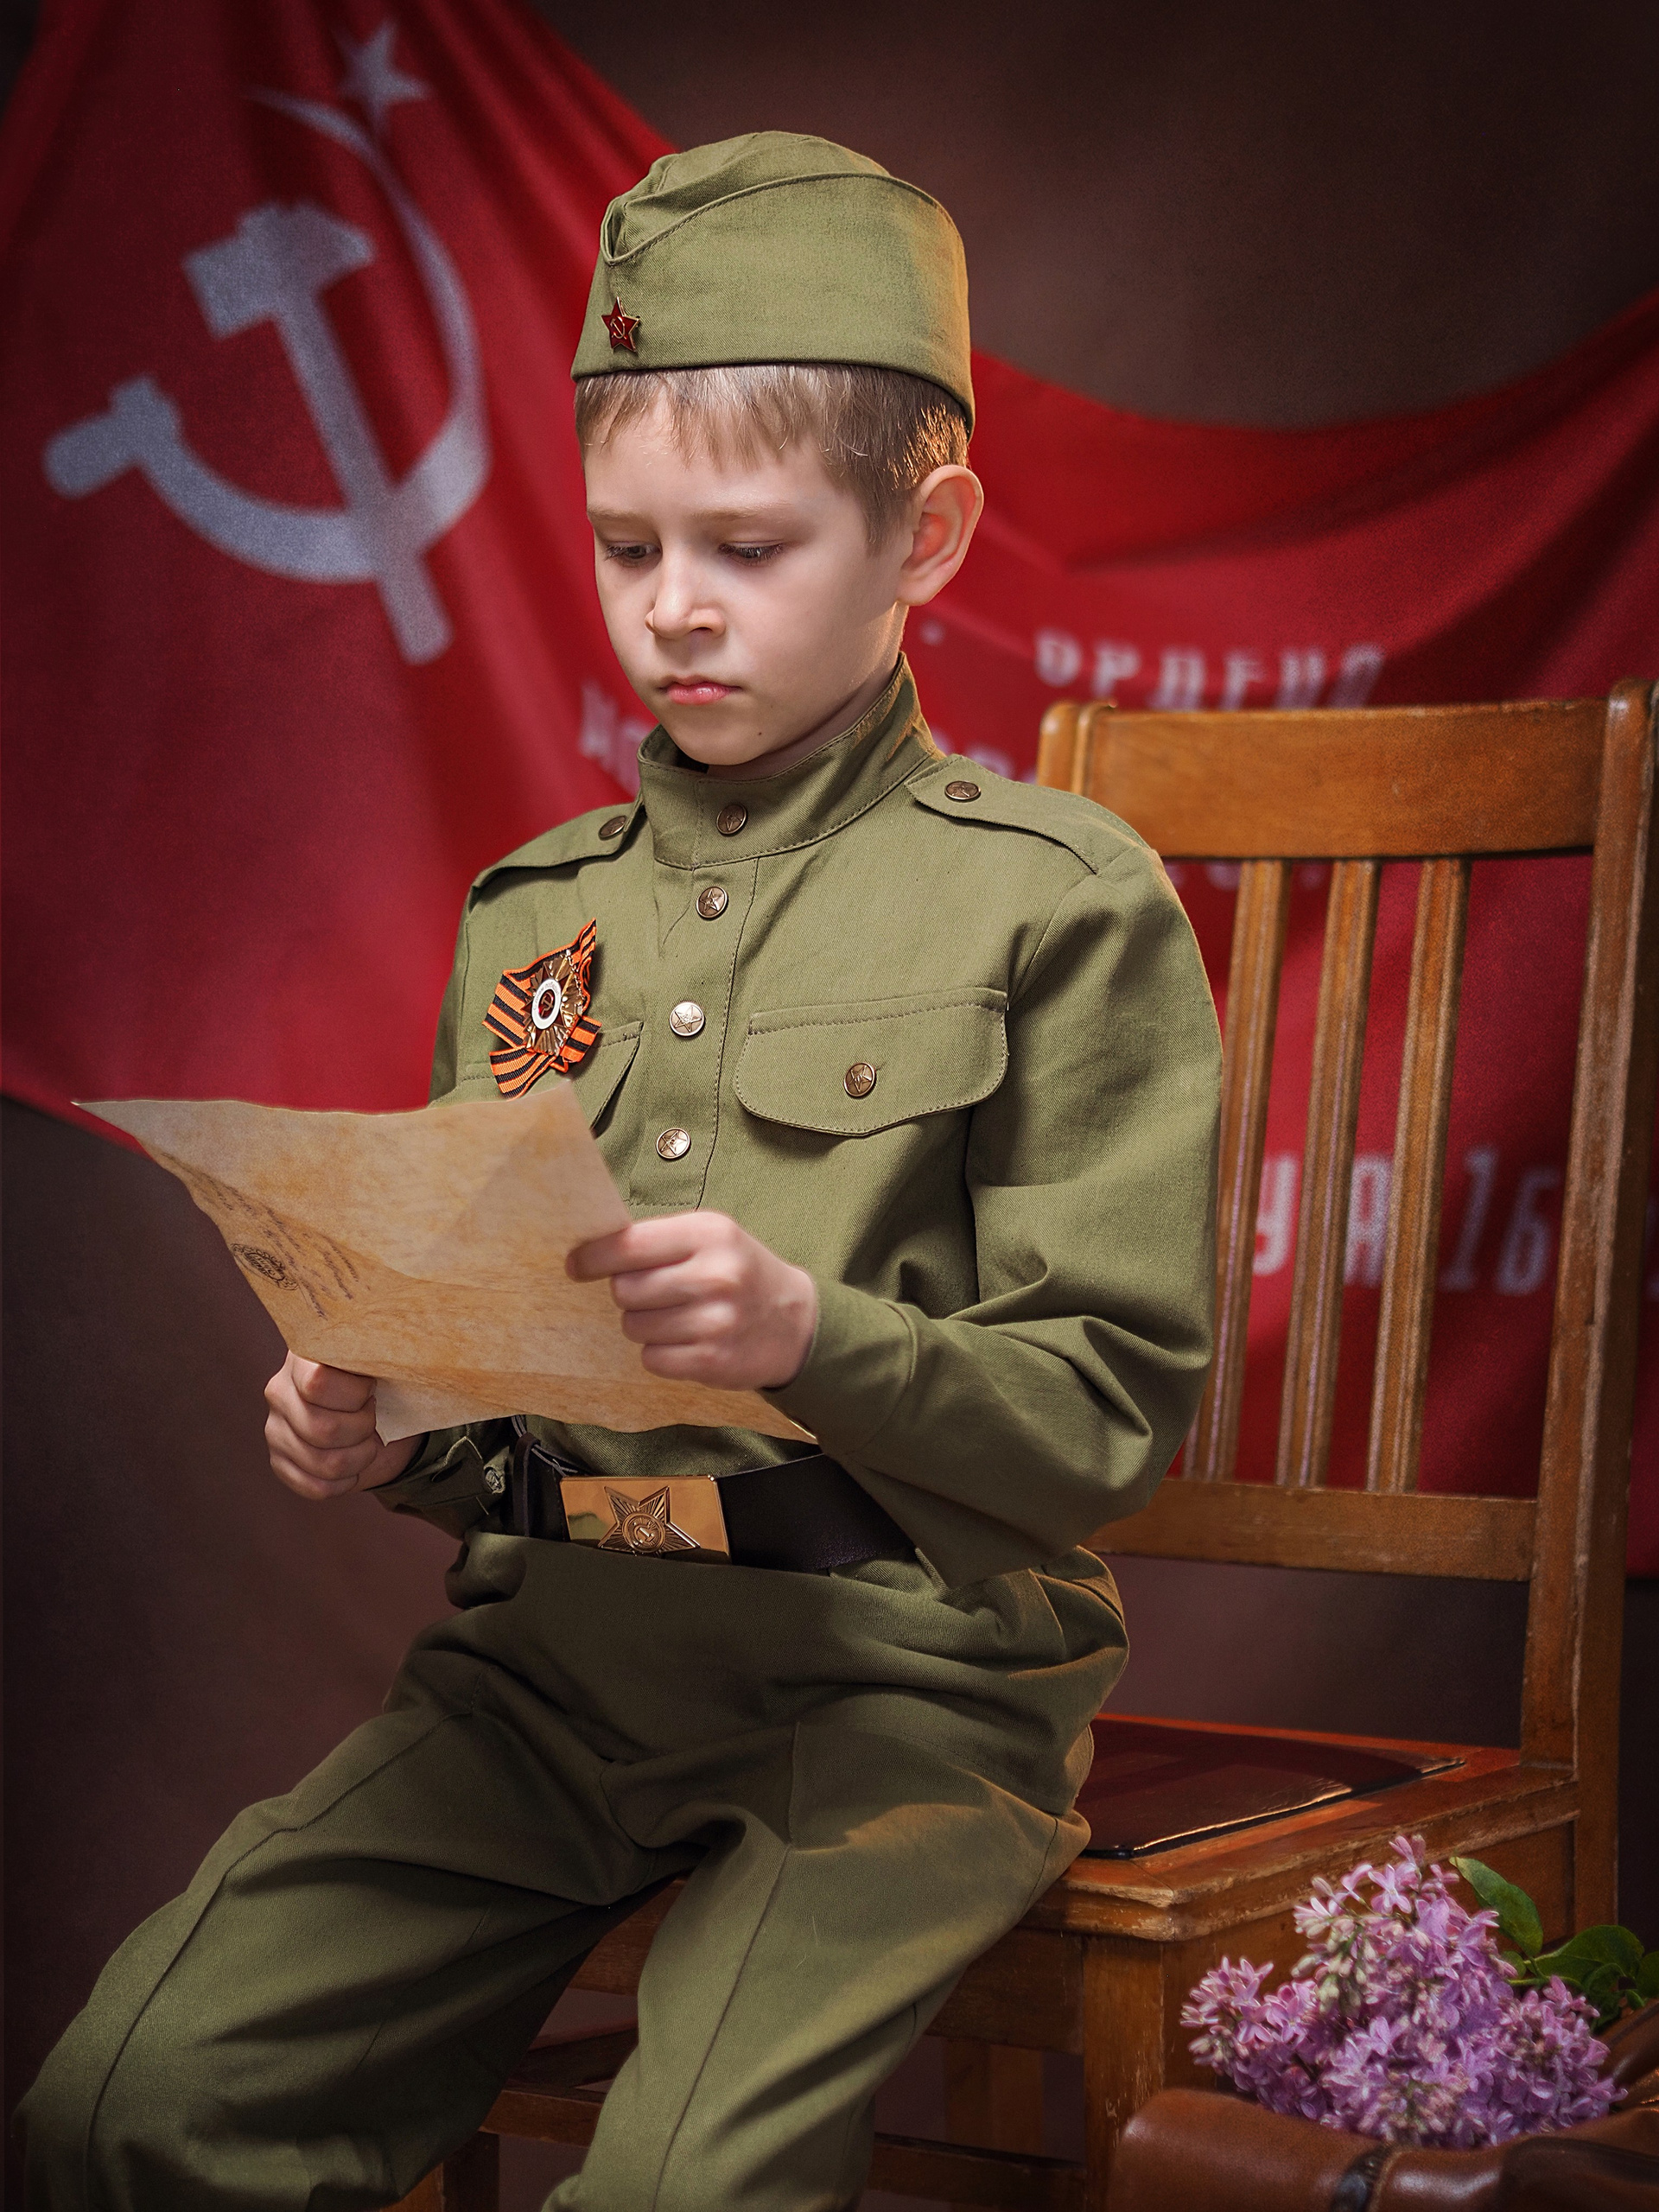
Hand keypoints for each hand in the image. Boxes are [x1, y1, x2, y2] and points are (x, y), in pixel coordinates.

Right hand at [264, 1353, 418, 1500]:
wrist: (380, 1413)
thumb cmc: (383, 1382)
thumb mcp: (381, 1362)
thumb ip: (375, 1355)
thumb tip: (392, 1349)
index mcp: (302, 1358)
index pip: (318, 1383)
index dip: (355, 1394)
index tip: (371, 1388)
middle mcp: (279, 1392)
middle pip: (323, 1429)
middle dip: (362, 1429)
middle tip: (373, 1418)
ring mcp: (275, 1430)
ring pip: (324, 1463)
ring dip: (360, 1457)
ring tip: (368, 1441)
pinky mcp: (280, 1463)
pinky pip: (316, 1487)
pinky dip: (346, 1481)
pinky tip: (355, 1465)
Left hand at [568, 1212, 816, 1391]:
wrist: (796, 1323)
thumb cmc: (741, 1273)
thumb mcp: (712, 1238)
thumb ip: (658, 1240)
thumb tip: (590, 1251)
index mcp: (710, 1234)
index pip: (630, 1245)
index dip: (594, 1257)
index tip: (576, 1265)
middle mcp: (715, 1275)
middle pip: (625, 1289)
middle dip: (627, 1293)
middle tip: (651, 1293)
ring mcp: (716, 1321)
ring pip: (634, 1326)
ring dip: (642, 1324)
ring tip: (674, 1317)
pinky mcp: (713, 1361)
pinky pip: (652, 1358)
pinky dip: (659, 1353)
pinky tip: (684, 1341)